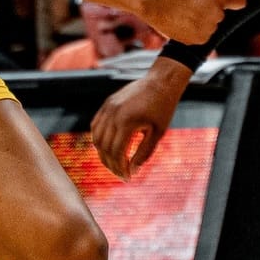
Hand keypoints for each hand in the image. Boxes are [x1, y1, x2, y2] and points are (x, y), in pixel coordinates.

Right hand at [92, 60, 189, 178]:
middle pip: (104, 148)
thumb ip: (144, 153)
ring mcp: (108, 108)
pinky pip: (96, 125)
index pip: (117, 153)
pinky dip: (98, 139)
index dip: (120, 168)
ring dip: (102, 153)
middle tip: (121, 174)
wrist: (161, 82)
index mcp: (126, 122)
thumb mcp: (158, 133)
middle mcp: (113, 115)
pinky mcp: (107, 104)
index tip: (127, 178)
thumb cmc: (163, 108)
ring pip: (96, 138)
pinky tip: (107, 148)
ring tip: (114, 164)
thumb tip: (132, 171)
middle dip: (111, 164)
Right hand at [142, 0, 244, 46]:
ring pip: (211, 26)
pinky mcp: (199, 40)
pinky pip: (202, 36)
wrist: (156, 2)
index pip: (240, 1)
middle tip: (193, 4)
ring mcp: (209, 28)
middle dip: (211, 11)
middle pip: (221, 15)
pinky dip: (195, 32)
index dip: (234, 1)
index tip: (230, 2)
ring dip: (203, 22)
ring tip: (185, 13)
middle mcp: (217, 14)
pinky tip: (183, 23)